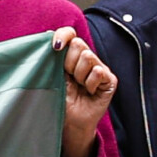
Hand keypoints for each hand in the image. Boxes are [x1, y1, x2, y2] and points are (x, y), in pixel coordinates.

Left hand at [52, 27, 116, 156]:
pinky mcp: (110, 80)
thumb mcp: (52, 76)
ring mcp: (101, 68)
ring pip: (88, 57)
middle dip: (68, 63)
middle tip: (69, 78)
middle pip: (78, 45)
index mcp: (71, 55)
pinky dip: (89, 83)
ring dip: (78, 75)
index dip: (63, 36)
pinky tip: (88, 91)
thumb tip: (47, 34)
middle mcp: (87, 58)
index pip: (70, 34)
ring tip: (78, 87)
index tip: (55, 47)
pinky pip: (98, 72)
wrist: (69, 122)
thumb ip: (52, 57)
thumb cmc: (59, 100)